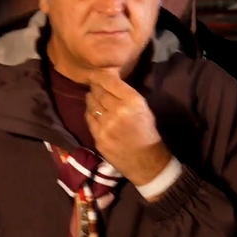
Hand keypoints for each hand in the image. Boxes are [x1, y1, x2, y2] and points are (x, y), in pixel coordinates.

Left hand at [85, 69, 171, 185]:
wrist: (146, 161)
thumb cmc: (147, 132)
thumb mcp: (143, 108)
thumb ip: (126, 95)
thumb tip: (108, 82)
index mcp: (132, 101)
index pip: (110, 82)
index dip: (99, 76)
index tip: (95, 74)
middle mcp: (118, 110)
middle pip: (98, 92)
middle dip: (95, 87)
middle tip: (93, 86)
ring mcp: (106, 125)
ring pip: (91, 105)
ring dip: (91, 99)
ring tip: (93, 97)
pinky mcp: (98, 137)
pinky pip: (89, 119)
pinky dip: (90, 113)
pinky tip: (93, 112)